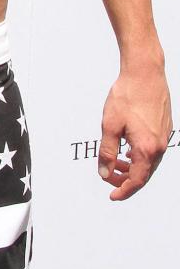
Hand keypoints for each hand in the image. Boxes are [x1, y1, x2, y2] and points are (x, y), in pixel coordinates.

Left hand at [99, 62, 171, 200]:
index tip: (113, 195)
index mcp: (147, 148)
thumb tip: (104, 173)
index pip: (137, 180)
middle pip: (144, 174)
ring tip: (116, 163)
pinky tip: (128, 149)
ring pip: (149, 162)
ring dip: (133, 167)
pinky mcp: (164, 128)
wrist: (145, 73)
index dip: (124, 191)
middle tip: (109, 179)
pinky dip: (140, 155)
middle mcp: (159, 146)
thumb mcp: (110, 125)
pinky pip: (153, 151)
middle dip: (126, 180)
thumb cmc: (127, 95)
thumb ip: (107, 152)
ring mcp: (164, 137)